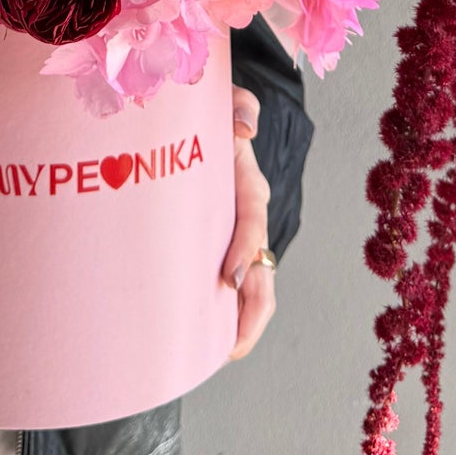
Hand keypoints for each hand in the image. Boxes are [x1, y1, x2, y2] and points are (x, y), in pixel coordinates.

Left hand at [222, 86, 275, 359]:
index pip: (253, 219)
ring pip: (250, 284)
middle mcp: (246, 214)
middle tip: (232, 347)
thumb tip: (245, 126)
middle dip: (253, 312)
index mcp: (246, 182)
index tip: (230, 276)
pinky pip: (227, 283)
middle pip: (262, 269)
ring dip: (241, 322)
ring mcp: (232, 233)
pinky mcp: (215, 245)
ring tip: (220, 355)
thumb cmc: (206, 111)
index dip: (248, 248)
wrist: (193, 118)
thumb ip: (237, 103)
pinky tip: (202, 340)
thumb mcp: (221, 98)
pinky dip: (223, 313)